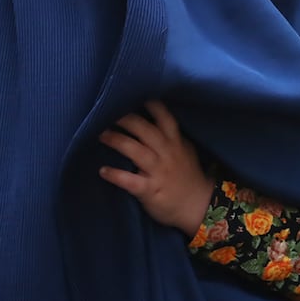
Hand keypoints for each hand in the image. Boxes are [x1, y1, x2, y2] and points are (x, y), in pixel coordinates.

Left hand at [98, 100, 213, 235]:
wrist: (199, 206)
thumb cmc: (187, 176)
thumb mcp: (184, 151)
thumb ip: (170, 136)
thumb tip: (149, 119)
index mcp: (175, 142)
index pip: (165, 117)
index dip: (150, 105)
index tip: (133, 93)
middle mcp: (167, 153)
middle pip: (145, 129)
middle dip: (125, 119)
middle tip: (105, 112)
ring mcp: (158, 171)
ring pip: (135, 150)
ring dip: (117, 140)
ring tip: (100, 134)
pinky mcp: (150, 190)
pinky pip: (130, 181)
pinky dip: (116, 175)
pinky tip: (103, 170)